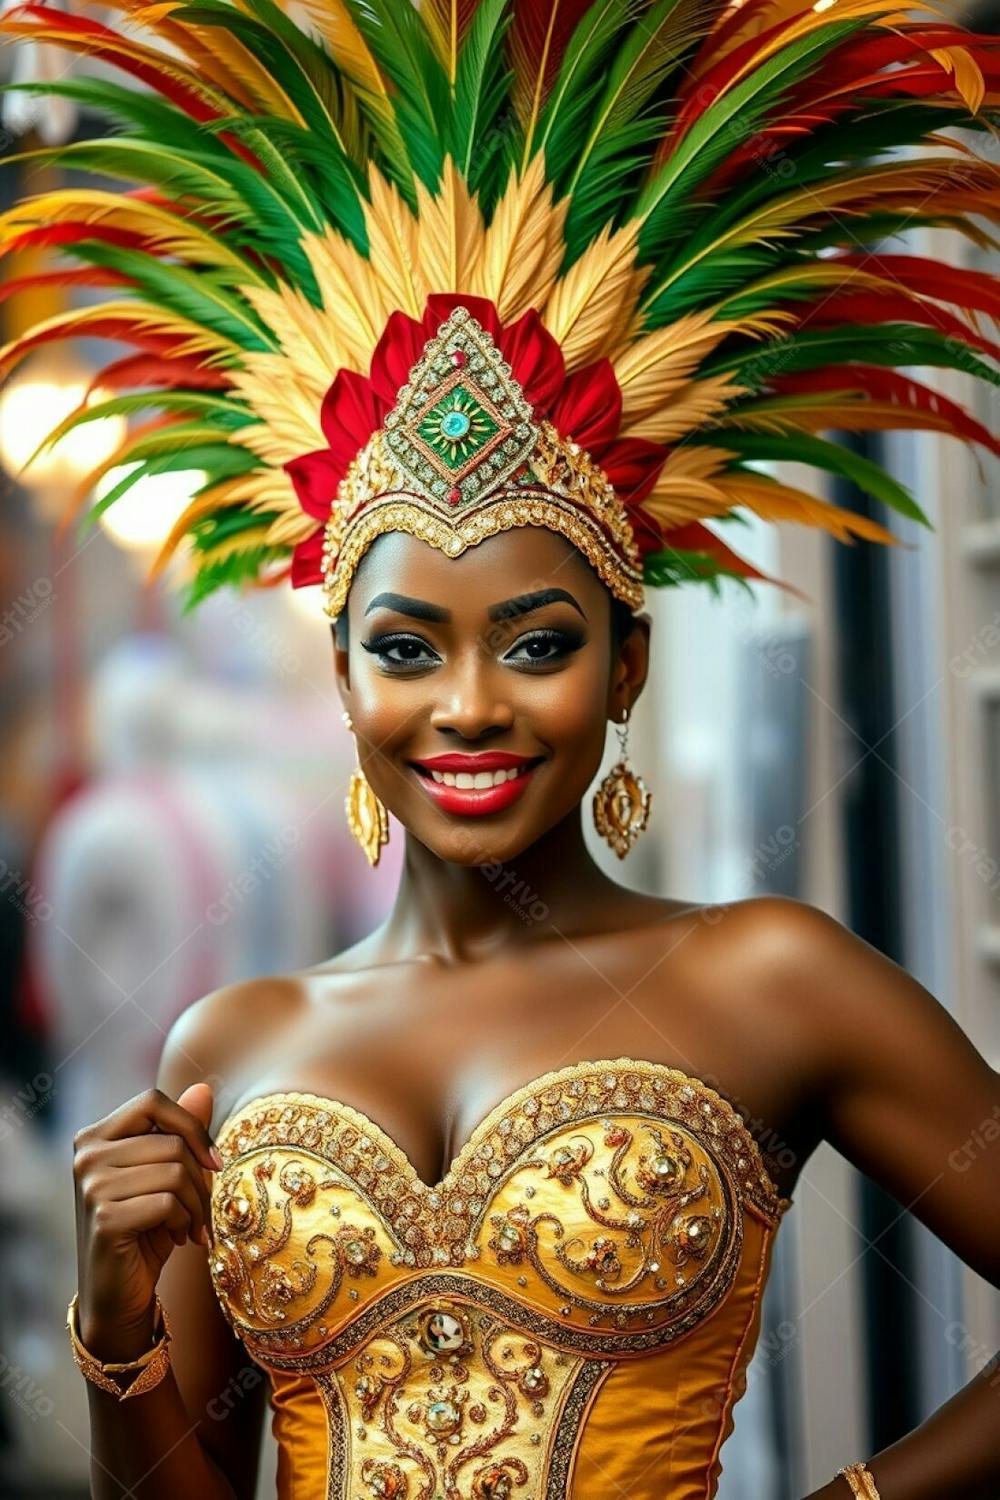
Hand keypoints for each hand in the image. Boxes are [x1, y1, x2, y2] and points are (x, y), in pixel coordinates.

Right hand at [73, 1083, 220, 1359]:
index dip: (191, 1126)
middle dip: (201, 1179)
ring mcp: (91, 1185)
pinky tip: (181, 1238)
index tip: (214, 1162)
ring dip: (197, 1205)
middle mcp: (86, 1154)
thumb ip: (181, 1132)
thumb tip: (203, 1087)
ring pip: (175, 1172)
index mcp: (96, 1135)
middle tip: (202, 1211)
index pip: (153, 1099)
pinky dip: (185, 1222)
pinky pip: (167, 1202)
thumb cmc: (145, 1229)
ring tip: (193, 1226)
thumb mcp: (168, 1175)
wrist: (118, 1294)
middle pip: (172, 1141)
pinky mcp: (104, 1217)